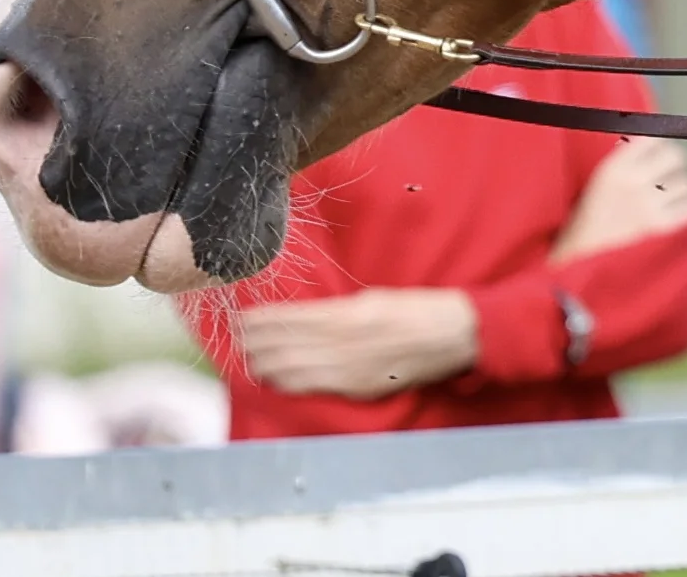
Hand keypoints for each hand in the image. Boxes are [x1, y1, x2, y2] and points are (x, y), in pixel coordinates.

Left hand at [236, 287, 477, 398]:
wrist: (452, 336)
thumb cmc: (416, 308)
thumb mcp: (374, 297)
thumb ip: (339, 310)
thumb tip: (303, 318)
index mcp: (350, 315)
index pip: (292, 320)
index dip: (263, 321)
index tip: (242, 316)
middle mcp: (345, 346)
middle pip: (286, 349)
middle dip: (256, 344)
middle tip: (235, 338)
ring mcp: (350, 372)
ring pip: (294, 372)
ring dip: (266, 365)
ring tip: (246, 358)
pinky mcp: (357, 389)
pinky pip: (313, 387)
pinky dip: (288, 382)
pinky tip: (274, 378)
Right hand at [550, 137, 686, 263]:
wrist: (577, 275)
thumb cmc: (583, 234)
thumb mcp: (593, 190)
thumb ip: (622, 169)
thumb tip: (649, 153)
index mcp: (613, 169)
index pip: (653, 139)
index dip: (660, 148)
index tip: (660, 158)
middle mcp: (635, 181)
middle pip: (677, 157)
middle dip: (676, 168)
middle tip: (671, 181)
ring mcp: (652, 206)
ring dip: (682, 195)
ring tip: (670, 208)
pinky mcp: (666, 231)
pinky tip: (677, 225)